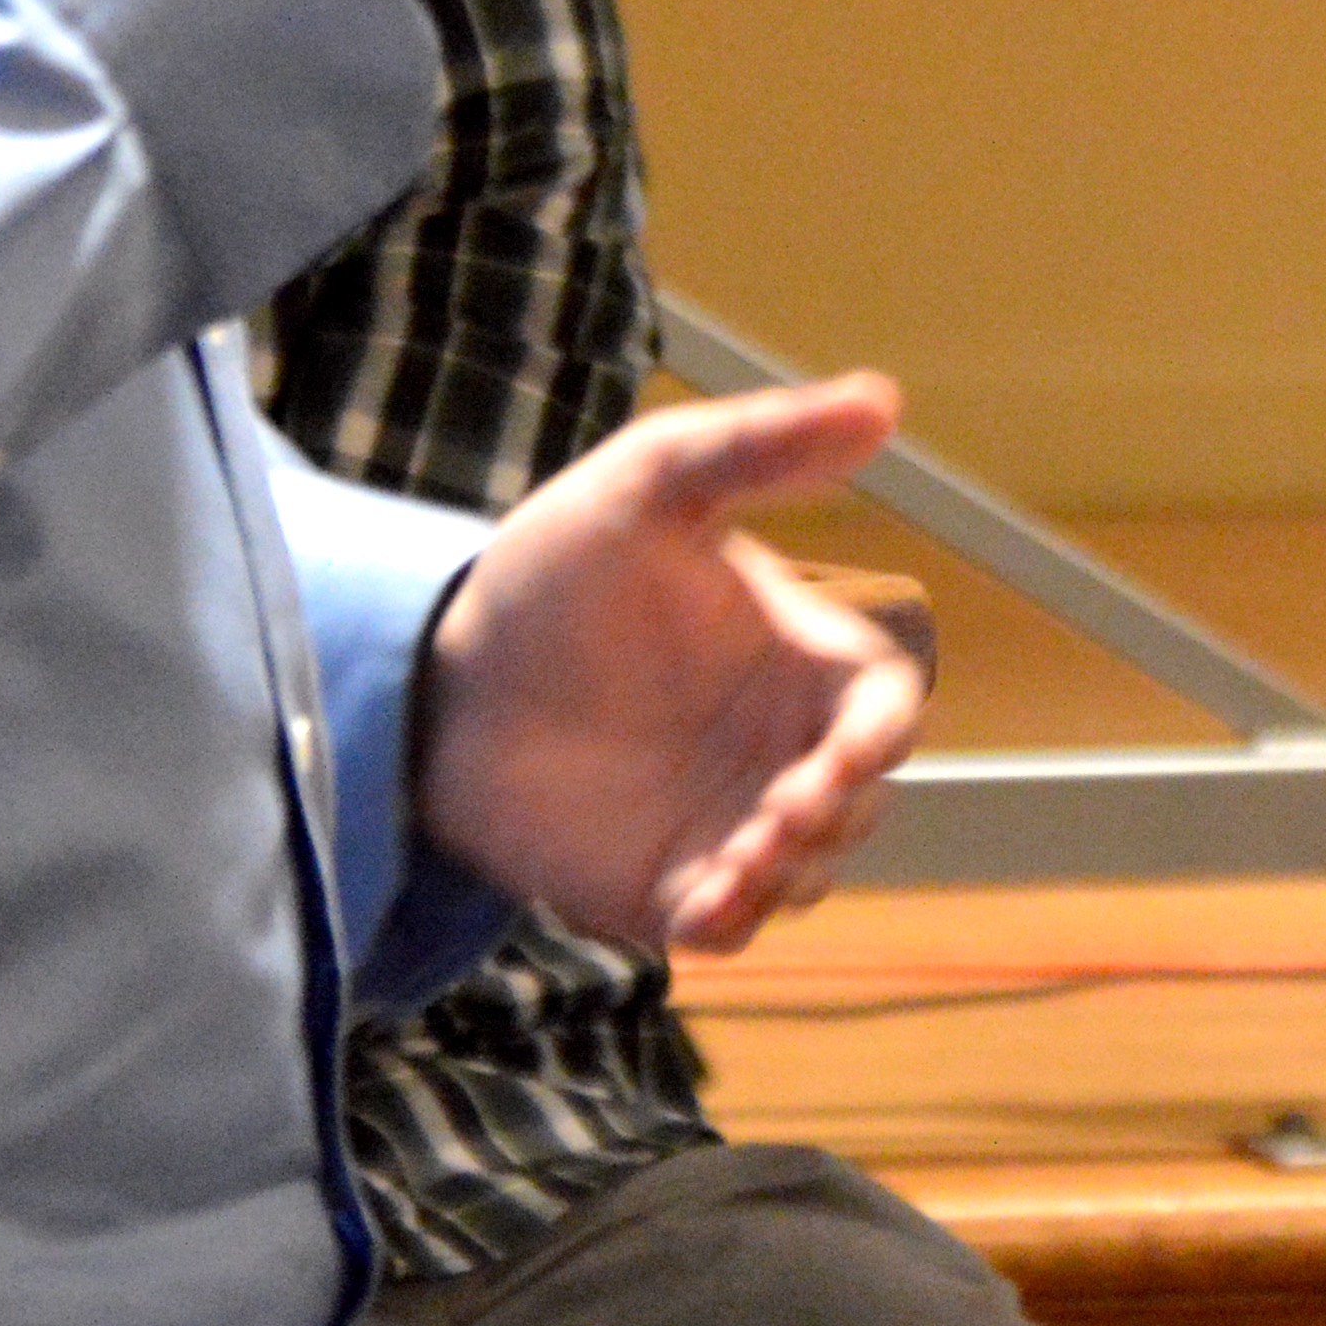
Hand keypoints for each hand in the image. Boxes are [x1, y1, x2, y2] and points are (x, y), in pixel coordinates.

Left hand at [416, 372, 922, 953]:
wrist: (442, 674)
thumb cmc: (559, 568)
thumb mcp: (654, 482)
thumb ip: (763, 445)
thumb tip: (883, 399)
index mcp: (797, 659)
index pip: (883, 708)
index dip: (880, 736)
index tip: (842, 753)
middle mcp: (778, 748)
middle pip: (862, 803)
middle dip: (836, 817)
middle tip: (779, 815)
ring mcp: (727, 823)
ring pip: (809, 873)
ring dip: (790, 875)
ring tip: (738, 864)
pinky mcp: (667, 886)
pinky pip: (730, 926)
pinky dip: (732, 922)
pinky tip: (699, 908)